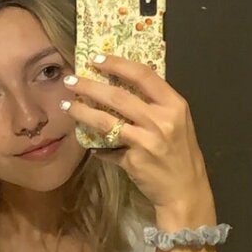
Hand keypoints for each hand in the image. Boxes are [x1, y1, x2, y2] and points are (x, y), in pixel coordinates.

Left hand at [60, 54, 214, 219]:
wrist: (185, 191)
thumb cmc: (181, 153)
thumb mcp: (178, 121)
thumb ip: (155, 104)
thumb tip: (120, 84)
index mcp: (174, 105)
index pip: (143, 75)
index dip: (117, 64)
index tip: (96, 59)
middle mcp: (161, 120)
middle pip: (118, 96)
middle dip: (89, 86)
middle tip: (70, 81)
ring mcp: (146, 141)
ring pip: (106, 121)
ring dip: (82, 111)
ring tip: (66, 105)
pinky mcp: (133, 161)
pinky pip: (107, 148)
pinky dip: (96, 145)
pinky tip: (86, 141)